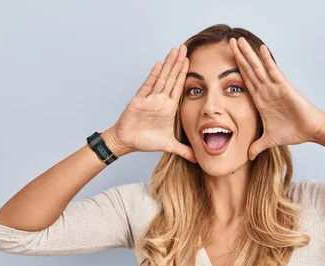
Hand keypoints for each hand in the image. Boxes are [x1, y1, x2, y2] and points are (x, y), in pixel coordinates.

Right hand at [110, 45, 196, 162]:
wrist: (127, 142)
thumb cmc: (145, 141)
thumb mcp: (169, 145)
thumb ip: (184, 150)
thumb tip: (197, 158)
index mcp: (168, 107)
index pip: (179, 87)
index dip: (184, 75)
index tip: (191, 61)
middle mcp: (160, 100)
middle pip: (171, 78)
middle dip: (178, 63)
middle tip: (185, 48)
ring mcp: (149, 98)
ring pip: (161, 78)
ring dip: (168, 64)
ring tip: (175, 50)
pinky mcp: (139, 100)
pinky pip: (148, 85)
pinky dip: (153, 75)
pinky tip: (159, 64)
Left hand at [229, 37, 324, 160]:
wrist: (309, 131)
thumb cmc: (293, 131)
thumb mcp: (269, 140)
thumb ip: (257, 146)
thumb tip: (248, 156)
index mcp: (260, 99)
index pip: (245, 81)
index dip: (235, 69)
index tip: (225, 59)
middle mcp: (266, 90)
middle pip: (249, 69)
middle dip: (239, 55)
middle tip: (229, 40)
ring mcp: (274, 87)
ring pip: (258, 67)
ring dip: (248, 54)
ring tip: (239, 40)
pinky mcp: (284, 87)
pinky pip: (274, 71)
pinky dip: (267, 60)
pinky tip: (260, 49)